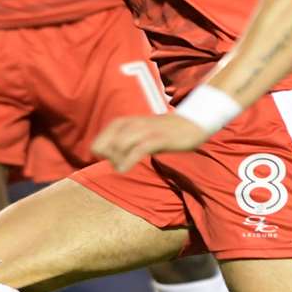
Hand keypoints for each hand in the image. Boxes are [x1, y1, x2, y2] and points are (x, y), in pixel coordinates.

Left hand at [92, 113, 207, 171]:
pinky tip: (124, 169)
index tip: (113, 160)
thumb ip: (124, 141)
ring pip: (119, 146)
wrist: (192, 123)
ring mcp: (145, 131)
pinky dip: (127, 161)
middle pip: (105, 144)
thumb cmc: (164, 131)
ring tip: (123, 167)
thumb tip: (109, 156)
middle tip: (120, 164)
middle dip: (108, 159)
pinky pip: (137, 150)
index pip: (99, 141)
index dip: (102, 154)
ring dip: (116, 161)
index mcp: (125, 123)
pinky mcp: (158, 138)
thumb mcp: (140, 133)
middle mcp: (132, 124)